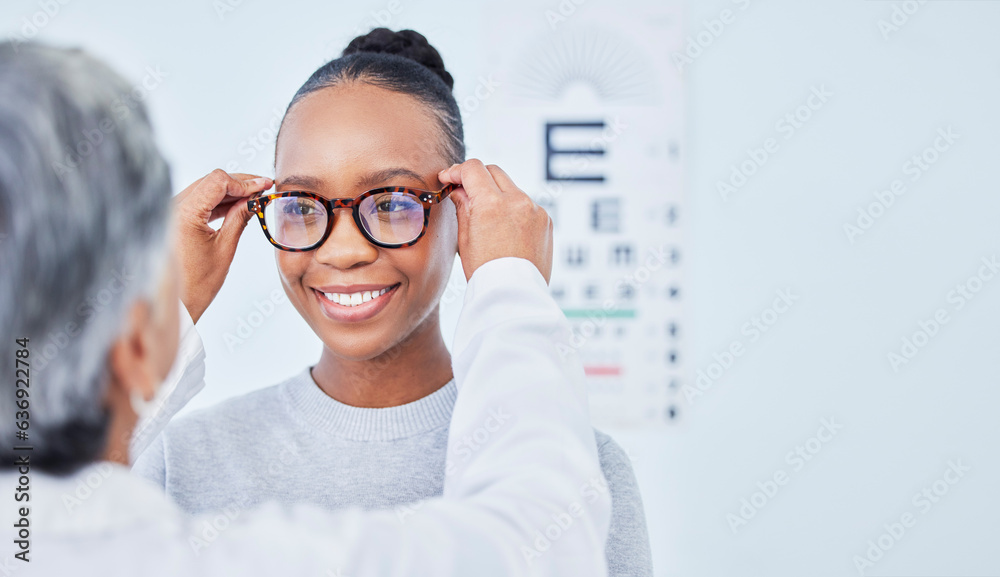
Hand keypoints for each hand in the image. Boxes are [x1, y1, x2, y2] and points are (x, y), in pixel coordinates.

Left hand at [173, 169, 272, 323]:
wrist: (174, 305)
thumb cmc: (196, 285)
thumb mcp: (224, 249)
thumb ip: (240, 218)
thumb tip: (256, 199)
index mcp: (184, 213)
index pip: (218, 181)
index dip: (245, 181)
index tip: (265, 185)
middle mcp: (172, 207)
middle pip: (210, 181)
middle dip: (239, 184)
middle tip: (264, 189)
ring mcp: (169, 211)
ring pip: (204, 188)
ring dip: (229, 191)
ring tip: (253, 198)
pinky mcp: (171, 218)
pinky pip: (196, 200)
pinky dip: (217, 201)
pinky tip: (235, 205)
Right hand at [437, 159, 552, 283]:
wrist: (514, 295)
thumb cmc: (485, 272)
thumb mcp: (465, 239)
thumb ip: (463, 207)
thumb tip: (459, 190)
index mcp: (491, 204)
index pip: (473, 169)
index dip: (456, 171)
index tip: (448, 178)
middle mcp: (517, 201)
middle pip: (493, 172)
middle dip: (477, 178)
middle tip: (464, 192)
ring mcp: (535, 209)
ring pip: (511, 188)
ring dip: (497, 194)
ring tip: (487, 218)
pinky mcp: (546, 220)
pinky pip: (526, 205)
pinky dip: (514, 210)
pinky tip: (506, 230)